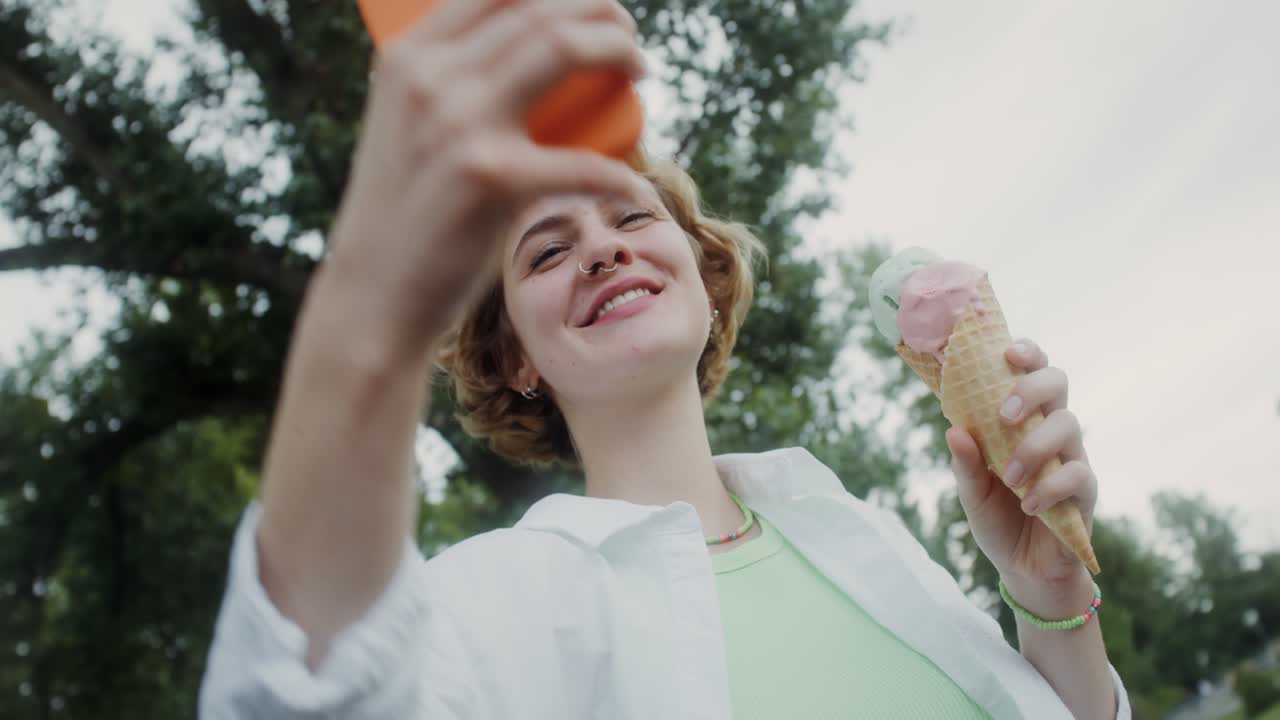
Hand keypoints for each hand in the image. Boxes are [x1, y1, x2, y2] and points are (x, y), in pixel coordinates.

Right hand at [323, 0, 648, 360]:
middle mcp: (430, 78)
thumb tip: (519, 57)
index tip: (589, 7)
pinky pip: (583, 160)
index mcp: (409, 58)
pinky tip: (636, 184)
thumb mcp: (409, 130)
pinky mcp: (491, 178)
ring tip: (639, 71)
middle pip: (539, 9)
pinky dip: (621, 172)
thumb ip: (448, 88)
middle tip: (628, 37)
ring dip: (619, 50)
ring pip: (564, 47)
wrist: (375, 295)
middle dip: (601, 11)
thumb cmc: (407, 216)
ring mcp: (459, 124)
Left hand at [946, 339, 1097, 616]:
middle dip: (1030, 389)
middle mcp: (1050, 431)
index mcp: (1022, 421)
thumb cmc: (998, 520)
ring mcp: (1072, 457)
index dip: (1027, 353)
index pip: (1033, 372)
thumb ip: (965, 464)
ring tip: (1009, 479)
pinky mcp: (1087, 491)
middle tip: (1002, 416)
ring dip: (1033, 447)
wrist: (1024, 570)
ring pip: (1068, 424)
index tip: (1007, 353)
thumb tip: (954, 430)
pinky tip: (1029, 504)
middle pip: (1058, 383)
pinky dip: (1050, 487)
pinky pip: (1079, 474)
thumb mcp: (972, 494)